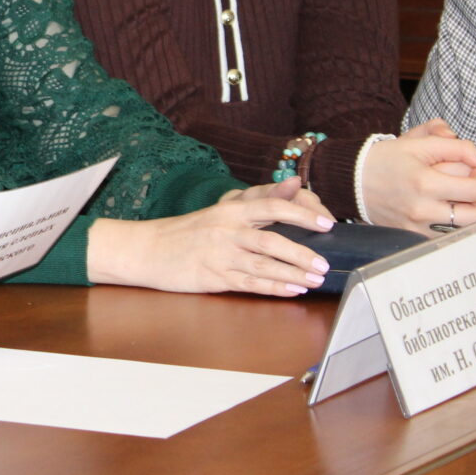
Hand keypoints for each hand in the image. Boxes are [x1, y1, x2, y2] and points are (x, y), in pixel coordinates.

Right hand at [88, 178, 334, 296]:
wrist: (148, 249)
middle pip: (271, 240)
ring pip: (263, 265)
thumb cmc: (188, 230)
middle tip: (325, 261)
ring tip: (315, 279)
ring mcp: (220, 255)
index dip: (302, 213)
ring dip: (293, 273)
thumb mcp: (221, 210)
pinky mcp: (214, 277)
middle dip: (302, 252)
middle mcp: (227, 230)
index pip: (272, 206)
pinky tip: (292, 290)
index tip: (327, 221)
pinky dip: (273, 287)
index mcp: (230, 209)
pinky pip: (249, 284)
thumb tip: (294, 184)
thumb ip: (258, 200)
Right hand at [360, 121, 475, 233]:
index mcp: (424, 182)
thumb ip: (459, 146)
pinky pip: (447, 235)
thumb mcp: (421, 142)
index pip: (475, 186)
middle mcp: (422, 208)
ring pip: (465, 227)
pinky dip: (452, 222)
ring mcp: (417, 226)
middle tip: (470, 183)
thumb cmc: (387, 158)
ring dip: (471, 211)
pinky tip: (444, 208)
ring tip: (460, 197)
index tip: (470, 168)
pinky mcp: (413, 235)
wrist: (352, 180)